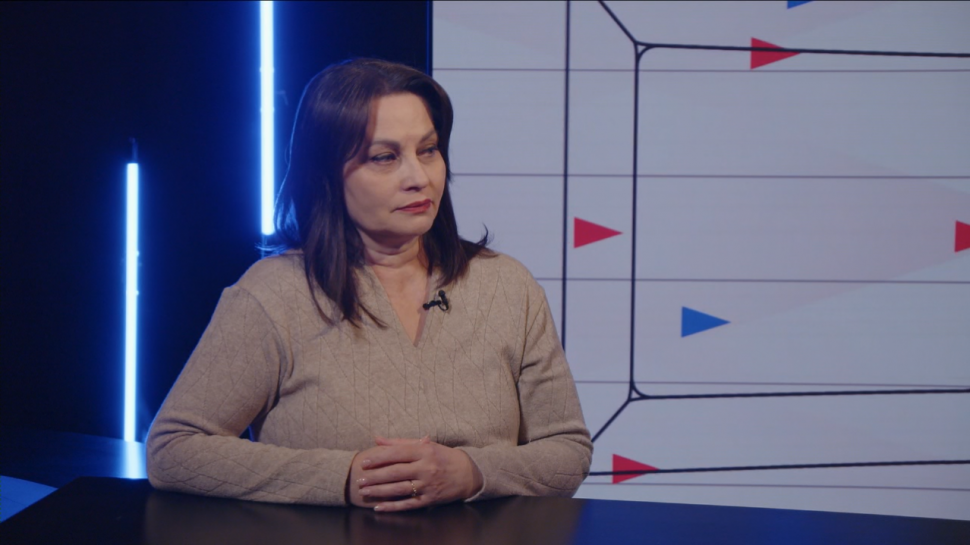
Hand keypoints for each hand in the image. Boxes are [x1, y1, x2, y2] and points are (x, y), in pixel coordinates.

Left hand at [348, 436, 483, 511]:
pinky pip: (408, 504)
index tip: (364, 462)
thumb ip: (400, 442)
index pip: (397, 454)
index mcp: (424, 451)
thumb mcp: (426, 445)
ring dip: (379, 491)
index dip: (378, 458)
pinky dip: (392, 506)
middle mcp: (426, 468)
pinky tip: (379, 507)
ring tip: (365, 491)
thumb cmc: (444, 456)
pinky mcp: (430, 499)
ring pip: (399, 489)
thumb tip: (377, 439)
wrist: (468, 473)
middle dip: (375, 477)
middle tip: (359, 479)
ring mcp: (428, 485)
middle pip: (395, 472)